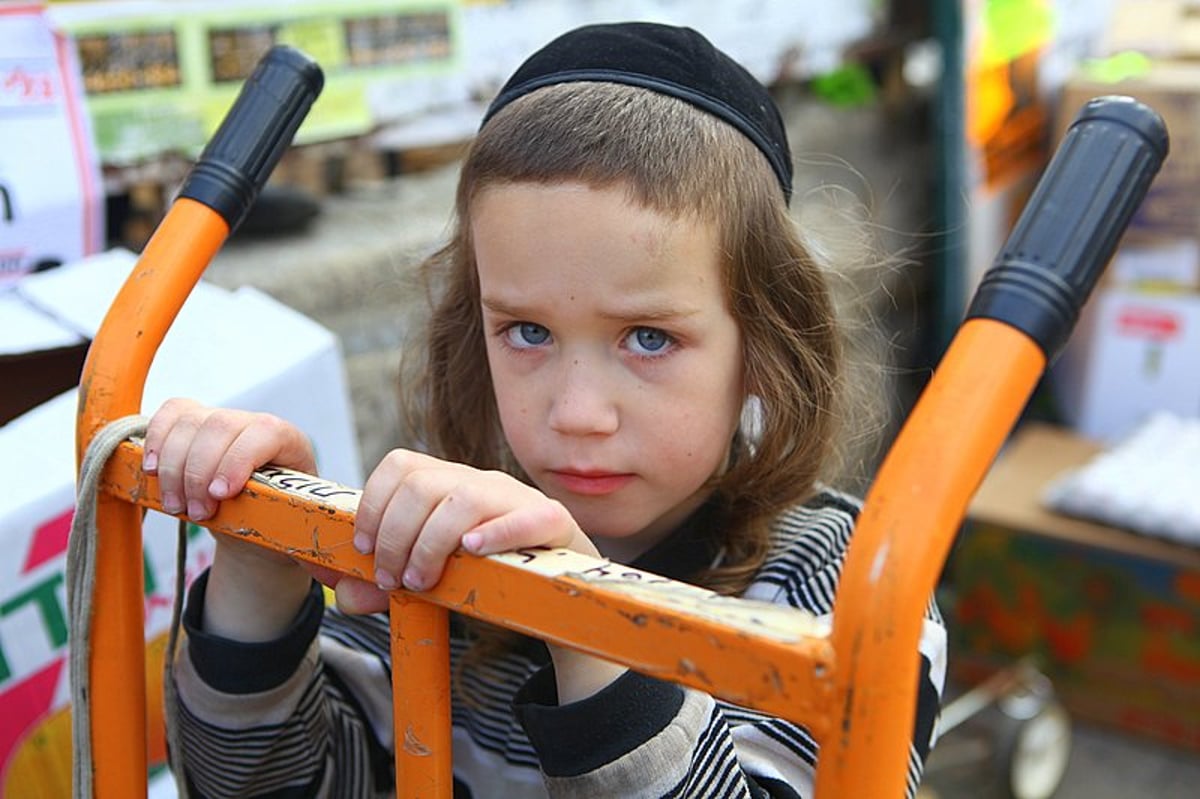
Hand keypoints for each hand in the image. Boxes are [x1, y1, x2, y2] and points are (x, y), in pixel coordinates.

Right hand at [144, 399, 316, 639]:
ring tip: (178, 506)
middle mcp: (255, 425)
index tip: (221, 496)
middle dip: (199, 472)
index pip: (267, 432)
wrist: (257, 519)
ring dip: (174, 467)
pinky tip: (152, 474)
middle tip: (197, 514)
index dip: (239, 459)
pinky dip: (155, 441)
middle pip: (221, 425)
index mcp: (291, 444)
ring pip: (191, 422)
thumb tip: (333, 577)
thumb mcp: (298, 537)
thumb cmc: (281, 526)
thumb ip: (314, 554)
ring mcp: (222, 421)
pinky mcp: (192, 424)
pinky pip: (170, 415)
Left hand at [337, 449, 594, 613]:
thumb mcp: (429, 577)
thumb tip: (344, 595)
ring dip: (431, 544)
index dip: (373, 504)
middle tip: (392, 578)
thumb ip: (384, 585)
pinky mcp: (552, 521)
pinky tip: (473, 552)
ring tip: (423, 582)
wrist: (555, 589)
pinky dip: (496, 533)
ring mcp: (517, 498)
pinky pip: (526, 516)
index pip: (400, 465)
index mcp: (448, 483)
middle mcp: (480, 482)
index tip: (362, 548)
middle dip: (394, 535)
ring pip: (464, 498)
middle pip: (423, 484)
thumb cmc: (485, 576)